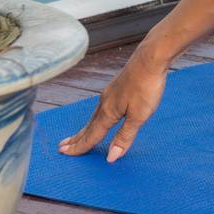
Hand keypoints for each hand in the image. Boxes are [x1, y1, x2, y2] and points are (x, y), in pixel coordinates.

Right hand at [56, 43, 169, 162]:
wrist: (151, 57)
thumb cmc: (146, 86)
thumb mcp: (139, 116)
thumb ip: (124, 136)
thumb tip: (111, 157)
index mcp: (108, 112)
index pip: (91, 135)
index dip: (80, 147)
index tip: (66, 154)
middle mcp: (105, 103)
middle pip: (88, 126)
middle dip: (76, 138)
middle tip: (62, 147)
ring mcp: (110, 93)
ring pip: (94, 116)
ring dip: (85, 128)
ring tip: (77, 135)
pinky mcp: (118, 86)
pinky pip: (102, 106)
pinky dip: (95, 116)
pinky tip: (100, 114)